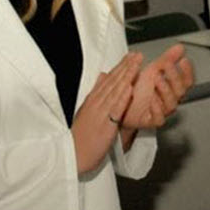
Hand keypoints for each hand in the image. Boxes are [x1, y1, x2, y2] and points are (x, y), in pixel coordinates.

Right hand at [72, 52, 140, 174]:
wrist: (72, 155)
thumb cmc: (81, 136)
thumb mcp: (86, 110)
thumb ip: (96, 93)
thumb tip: (102, 76)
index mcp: (93, 100)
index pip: (109, 79)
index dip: (121, 66)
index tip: (130, 56)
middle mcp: (96, 103)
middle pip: (113, 81)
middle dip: (126, 67)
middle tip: (137, 55)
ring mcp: (101, 113)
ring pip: (115, 91)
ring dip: (127, 77)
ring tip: (137, 65)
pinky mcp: (105, 126)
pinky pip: (115, 110)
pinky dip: (122, 99)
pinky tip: (130, 89)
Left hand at [121, 43, 194, 129]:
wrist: (122, 103)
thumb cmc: (138, 88)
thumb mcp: (153, 69)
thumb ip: (168, 59)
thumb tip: (179, 48)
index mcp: (172, 88)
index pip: (187, 81)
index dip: (187, 71)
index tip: (184, 61)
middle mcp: (168, 99)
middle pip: (180, 91)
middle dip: (174, 76)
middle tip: (166, 65)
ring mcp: (161, 110)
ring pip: (171, 104)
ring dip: (165, 90)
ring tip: (157, 78)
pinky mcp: (151, 121)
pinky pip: (159, 119)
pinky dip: (157, 109)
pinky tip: (152, 100)